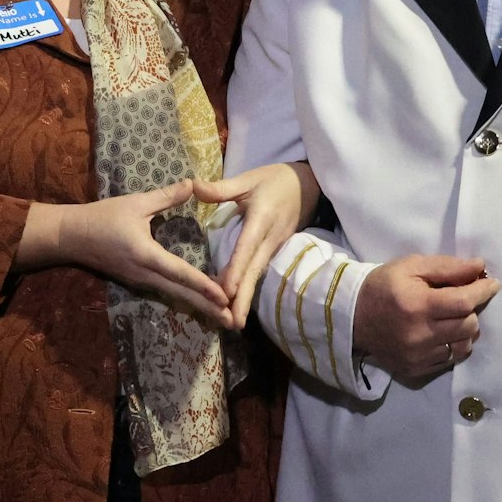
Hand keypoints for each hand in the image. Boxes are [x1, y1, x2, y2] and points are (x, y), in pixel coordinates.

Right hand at [20, 180, 229, 319]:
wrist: (71, 236)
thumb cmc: (102, 217)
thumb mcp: (135, 203)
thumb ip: (166, 197)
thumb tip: (193, 184)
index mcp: (145, 255)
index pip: (180, 272)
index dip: (203, 285)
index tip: (225, 297)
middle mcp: (144, 274)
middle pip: (181, 294)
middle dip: (208, 308)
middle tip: (233, 321)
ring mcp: (140, 281)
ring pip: (174, 296)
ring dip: (199, 307)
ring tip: (222, 318)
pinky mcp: (138, 282)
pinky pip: (166, 293)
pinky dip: (185, 300)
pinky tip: (199, 305)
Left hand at [192, 161, 319, 328]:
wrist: (309, 183)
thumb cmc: (274, 179)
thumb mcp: (248, 179)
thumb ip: (221, 188)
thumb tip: (192, 186)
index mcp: (261, 219)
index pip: (247, 247)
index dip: (237, 269)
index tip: (226, 290)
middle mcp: (270, 238)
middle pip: (254, 270)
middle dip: (243, 298)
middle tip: (231, 323)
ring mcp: (275, 246)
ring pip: (257, 275)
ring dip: (246, 298)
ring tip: (233, 321)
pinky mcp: (275, 250)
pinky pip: (260, 271)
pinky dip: (249, 288)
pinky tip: (238, 303)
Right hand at [350, 253, 498, 377]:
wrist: (350, 317)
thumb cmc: (383, 286)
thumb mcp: (410, 266)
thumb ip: (447, 267)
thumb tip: (479, 267)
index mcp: (417, 305)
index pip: (464, 301)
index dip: (483, 291)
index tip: (491, 283)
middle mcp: (419, 334)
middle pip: (468, 325)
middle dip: (470, 311)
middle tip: (461, 301)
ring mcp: (417, 356)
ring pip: (463, 346)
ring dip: (463, 331)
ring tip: (450, 320)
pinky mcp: (415, 369)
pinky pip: (449, 360)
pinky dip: (450, 345)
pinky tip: (438, 334)